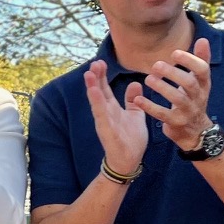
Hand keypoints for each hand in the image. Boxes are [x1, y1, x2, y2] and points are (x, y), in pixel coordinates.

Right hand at [83, 58, 147, 175]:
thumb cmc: (131, 140)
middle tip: (94, 63)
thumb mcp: (135, 115)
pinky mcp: (107, 130)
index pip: (104, 89)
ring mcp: (105, 122)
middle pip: (99, 92)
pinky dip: (97, 103)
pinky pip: (101, 115)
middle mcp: (106, 113)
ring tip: (89, 74)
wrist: (129, 161)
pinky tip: (94, 92)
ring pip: (97, 102)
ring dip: (92, 88)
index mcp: (112, 109)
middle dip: (96, 78)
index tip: (100, 62)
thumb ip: (132, 101)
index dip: (102, 76)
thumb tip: (135, 83)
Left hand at [131, 38, 212, 150]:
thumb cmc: (193, 100)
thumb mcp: (199, 82)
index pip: (202, 70)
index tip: (174, 53)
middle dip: (173, 73)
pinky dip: (150, 107)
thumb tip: (202, 39)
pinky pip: (163, 114)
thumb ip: (200, 61)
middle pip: (190, 83)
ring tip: (147, 79)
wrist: (195, 131)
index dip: (190, 60)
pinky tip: (138, 99)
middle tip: (156, 65)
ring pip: (177, 98)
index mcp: (203, 85)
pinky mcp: (177, 123)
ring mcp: (188, 111)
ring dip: (162, 87)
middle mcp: (198, 97)